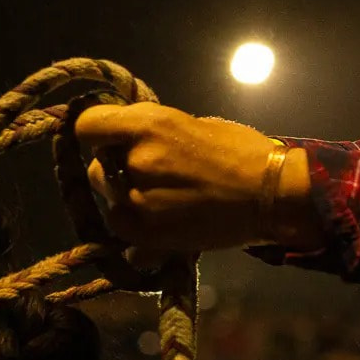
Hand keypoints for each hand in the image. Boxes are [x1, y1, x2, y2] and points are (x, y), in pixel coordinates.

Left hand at [75, 102, 278, 250]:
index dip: (96, 132)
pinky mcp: (146, 235)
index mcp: (148, 125)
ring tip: (162, 199)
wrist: (272, 194)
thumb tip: (130, 139)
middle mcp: (136, 161)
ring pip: (110, 199)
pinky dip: (136, 226)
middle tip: (149, 173)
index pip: (88, 125)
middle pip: (97, 166)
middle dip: (116, 168)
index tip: (108, 140)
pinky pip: (122, 228)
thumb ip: (154, 132)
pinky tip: (163, 221)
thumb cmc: (242, 151)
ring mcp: (137, 201)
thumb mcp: (194, 124)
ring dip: (126, 197)